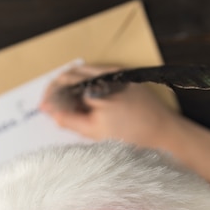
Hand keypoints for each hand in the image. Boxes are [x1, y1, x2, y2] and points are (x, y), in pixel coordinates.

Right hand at [40, 65, 184, 149]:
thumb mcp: (95, 132)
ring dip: (71, 86)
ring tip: (66, 106)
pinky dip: (86, 85)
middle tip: (51, 106)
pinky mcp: (126, 77)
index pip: (63, 83)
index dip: (51, 95)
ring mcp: (117, 74)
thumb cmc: (132, 136)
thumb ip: (69, 120)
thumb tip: (50, 110)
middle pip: (72, 74)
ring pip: (84, 73)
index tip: (44, 107)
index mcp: (97, 87)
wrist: (165, 133)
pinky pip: (98, 76)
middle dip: (59, 89)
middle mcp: (107, 75)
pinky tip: (85, 101)